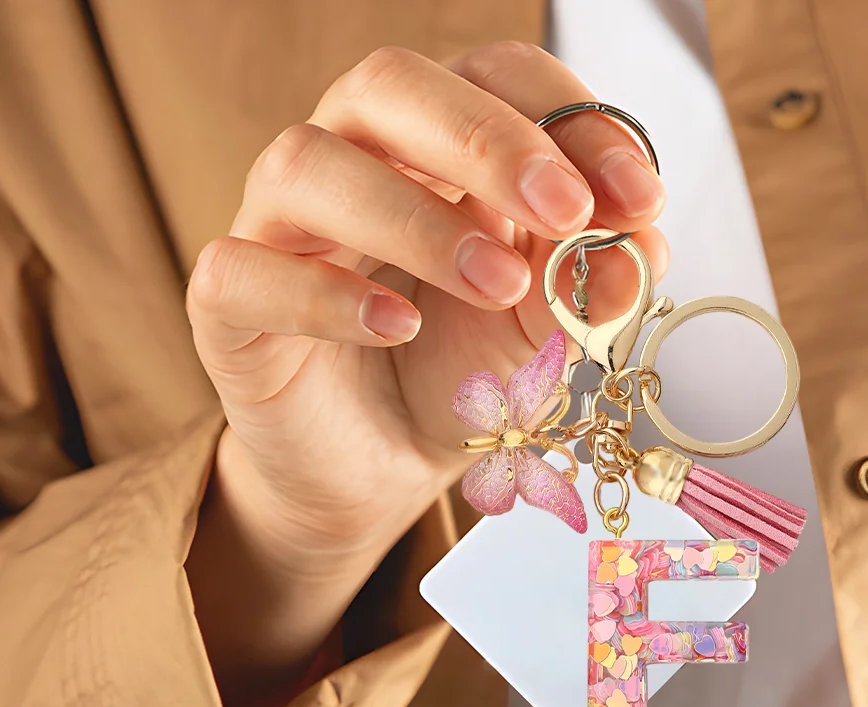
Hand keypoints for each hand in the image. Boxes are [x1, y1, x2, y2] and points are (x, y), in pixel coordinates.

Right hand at [184, 42, 667, 706]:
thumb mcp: (542, 331)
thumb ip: (586, 285)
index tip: (638, 198)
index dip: (567, 119)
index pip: (492, 77)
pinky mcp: (227, 303)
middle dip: (488, 140)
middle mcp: (349, 163)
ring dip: (416, 217)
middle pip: (389, 86)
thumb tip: (640, 244)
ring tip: (498, 283)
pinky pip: (244, 271)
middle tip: (564, 212)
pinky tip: (399, 325)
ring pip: (307, 164)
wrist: (381, 469)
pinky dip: (326, 295)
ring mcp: (278, 227)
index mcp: (433, 149)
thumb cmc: (457, 380)